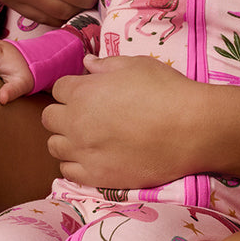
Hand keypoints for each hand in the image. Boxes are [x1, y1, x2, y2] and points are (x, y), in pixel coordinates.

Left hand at [43, 55, 200, 186]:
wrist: (189, 130)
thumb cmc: (165, 90)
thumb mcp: (136, 65)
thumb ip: (106, 65)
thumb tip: (87, 64)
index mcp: (82, 92)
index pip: (59, 88)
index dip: (74, 88)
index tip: (89, 91)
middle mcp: (75, 122)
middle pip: (49, 118)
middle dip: (64, 112)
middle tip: (87, 113)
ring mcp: (83, 152)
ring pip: (55, 146)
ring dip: (67, 139)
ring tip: (88, 136)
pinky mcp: (95, 177)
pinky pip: (67, 172)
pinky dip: (75, 163)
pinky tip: (94, 156)